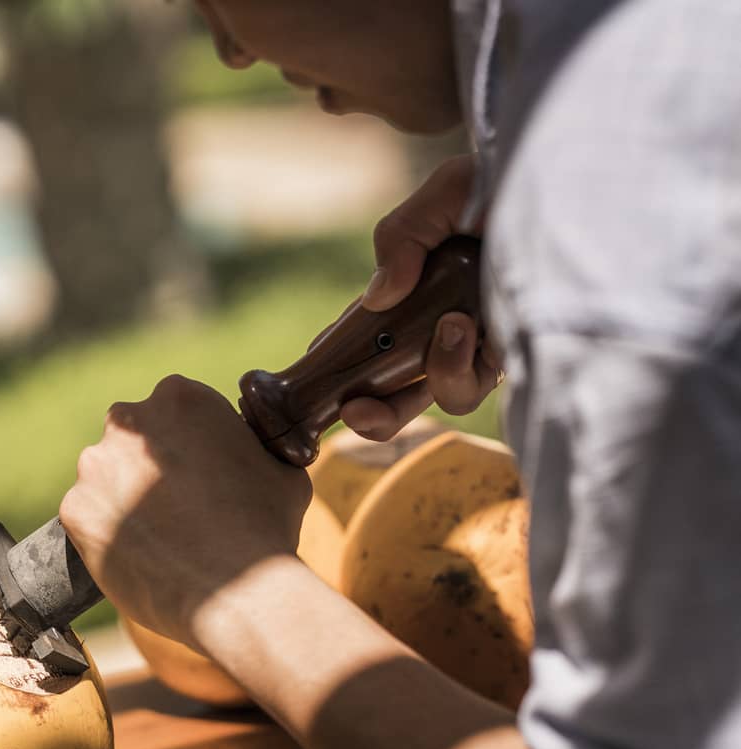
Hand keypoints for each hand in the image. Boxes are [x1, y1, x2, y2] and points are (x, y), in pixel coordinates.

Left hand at [59, 375, 310, 646]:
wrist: (235, 593)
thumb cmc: (266, 530)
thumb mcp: (281, 468)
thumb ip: (254, 445)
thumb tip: (253, 448)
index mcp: (180, 397)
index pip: (173, 411)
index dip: (186, 443)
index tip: (197, 472)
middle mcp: (130, 421)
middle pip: (131, 438)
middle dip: (146, 465)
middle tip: (176, 505)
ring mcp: (95, 465)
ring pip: (104, 478)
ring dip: (122, 498)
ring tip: (159, 536)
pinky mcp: (73, 509)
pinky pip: (87, 517)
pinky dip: (106, 533)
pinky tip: (138, 554)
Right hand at [342, 155, 500, 440]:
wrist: (589, 178)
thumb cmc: (517, 178)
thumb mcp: (445, 194)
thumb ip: (400, 237)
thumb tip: (378, 298)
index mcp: (428, 293)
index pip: (377, 339)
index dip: (344, 361)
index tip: (317, 364)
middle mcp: (457, 326)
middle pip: (407, 392)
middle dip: (375, 413)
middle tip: (354, 409)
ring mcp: (493, 344)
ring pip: (450, 395)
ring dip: (432, 372)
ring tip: (449, 325)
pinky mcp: (527, 355)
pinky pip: (482, 383)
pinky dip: (459, 362)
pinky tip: (463, 324)